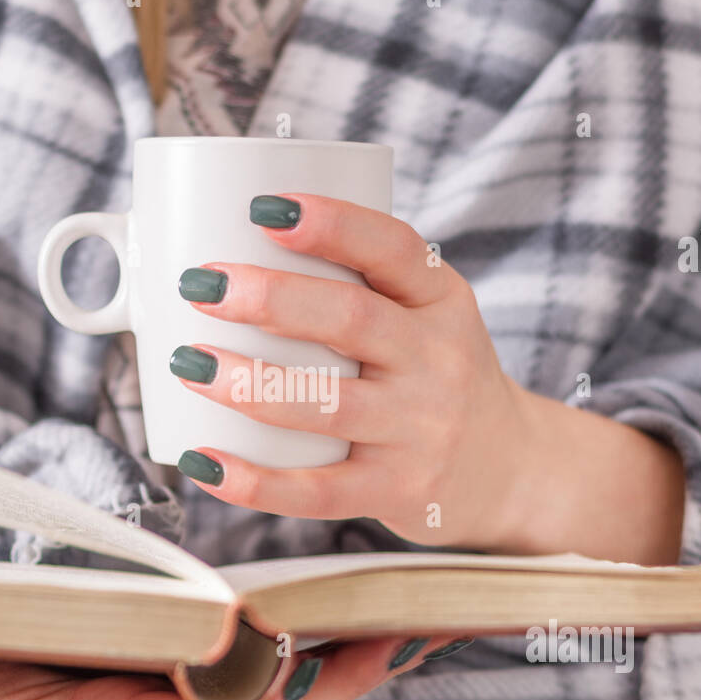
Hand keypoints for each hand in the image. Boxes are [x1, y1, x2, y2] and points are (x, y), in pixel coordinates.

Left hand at [170, 194, 684, 563]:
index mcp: (442, 302)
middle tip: (202, 285)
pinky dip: (254, 481)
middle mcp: (437, 361)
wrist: (512, 472)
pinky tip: (204, 462)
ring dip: (248, 383)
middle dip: (269, 298)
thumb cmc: (439, 381)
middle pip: (352, 320)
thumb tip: (230, 260)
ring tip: (188, 361)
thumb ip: (360, 291)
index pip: (394, 249)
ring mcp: (419, 430)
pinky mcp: (397, 491)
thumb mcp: (429, 321)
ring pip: (325, 404)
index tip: (265, 208)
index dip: (332, 224)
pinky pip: (318, 491)